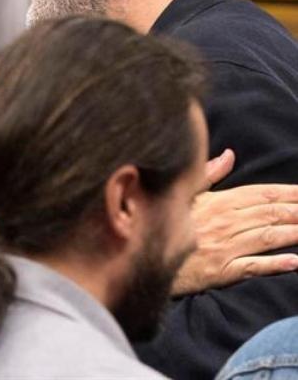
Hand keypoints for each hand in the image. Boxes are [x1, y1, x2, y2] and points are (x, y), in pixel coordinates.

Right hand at [172, 149, 297, 295]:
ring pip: (267, 237)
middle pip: (269, 214)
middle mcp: (224, 221)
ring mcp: (225, 247)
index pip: (260, 194)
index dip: (287, 192)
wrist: (142, 257)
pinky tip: (294, 262)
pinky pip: (254, 266)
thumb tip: (229, 155)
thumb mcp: (183, 194)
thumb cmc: (163, 224)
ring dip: (293, 233)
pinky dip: (275, 264)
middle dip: (297, 210)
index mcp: (217, 201)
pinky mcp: (222, 270)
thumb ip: (208, 174)